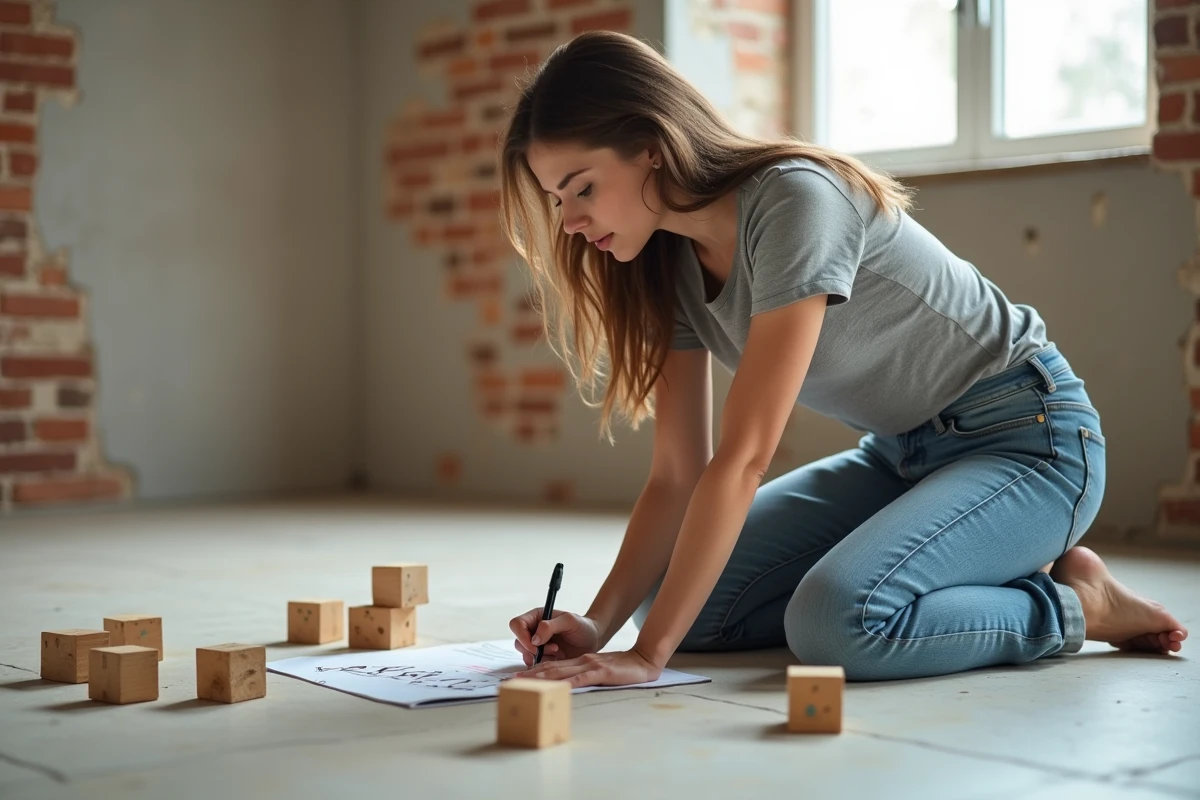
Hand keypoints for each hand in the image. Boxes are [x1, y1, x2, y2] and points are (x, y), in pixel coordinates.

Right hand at [509, 608, 600, 666]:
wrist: (592, 640)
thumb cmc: (582, 626)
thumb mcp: (569, 621)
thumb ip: (550, 626)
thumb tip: (534, 638)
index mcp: (536, 617)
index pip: (517, 624)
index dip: (522, 636)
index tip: (536, 644)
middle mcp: (533, 630)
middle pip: (518, 642)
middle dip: (533, 649)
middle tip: (554, 649)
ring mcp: (537, 646)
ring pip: (525, 655)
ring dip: (540, 657)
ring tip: (558, 651)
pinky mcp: (542, 658)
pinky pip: (535, 665)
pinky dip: (545, 664)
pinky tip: (558, 658)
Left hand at [512, 647, 662, 687]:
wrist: (642, 660)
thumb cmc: (622, 669)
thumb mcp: (599, 672)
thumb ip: (584, 676)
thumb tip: (567, 688)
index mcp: (579, 662)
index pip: (552, 666)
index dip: (533, 672)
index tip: (517, 679)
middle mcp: (581, 661)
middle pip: (550, 668)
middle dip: (529, 676)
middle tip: (510, 683)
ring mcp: (590, 665)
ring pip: (560, 672)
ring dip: (540, 678)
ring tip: (523, 684)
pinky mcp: (600, 672)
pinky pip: (580, 678)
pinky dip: (566, 682)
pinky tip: (556, 687)